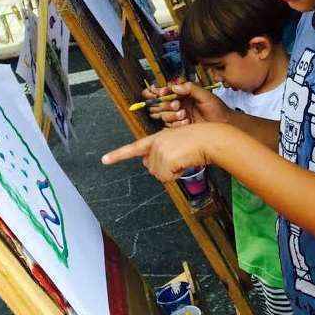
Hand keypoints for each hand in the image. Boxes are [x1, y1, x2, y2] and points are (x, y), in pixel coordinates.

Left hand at [102, 123, 219, 181]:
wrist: (210, 138)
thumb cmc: (200, 140)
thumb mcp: (177, 142)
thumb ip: (161, 152)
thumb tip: (149, 165)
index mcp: (157, 137)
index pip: (135, 147)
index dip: (118, 155)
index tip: (104, 160)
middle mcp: (155, 143)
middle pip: (151, 168)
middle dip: (165, 168)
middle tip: (180, 158)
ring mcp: (160, 151)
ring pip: (159, 174)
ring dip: (173, 171)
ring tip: (185, 158)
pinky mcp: (166, 160)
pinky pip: (167, 177)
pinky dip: (177, 174)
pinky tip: (185, 162)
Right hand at [147, 82, 230, 127]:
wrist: (223, 124)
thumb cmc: (217, 108)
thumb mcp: (205, 95)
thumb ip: (190, 88)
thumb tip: (175, 87)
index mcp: (183, 95)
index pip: (166, 91)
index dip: (161, 92)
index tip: (162, 93)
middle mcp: (179, 104)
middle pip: (161, 104)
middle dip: (166, 105)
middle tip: (177, 105)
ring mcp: (178, 116)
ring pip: (164, 116)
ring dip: (172, 115)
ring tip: (185, 114)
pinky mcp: (180, 126)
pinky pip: (170, 126)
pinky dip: (176, 124)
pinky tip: (187, 122)